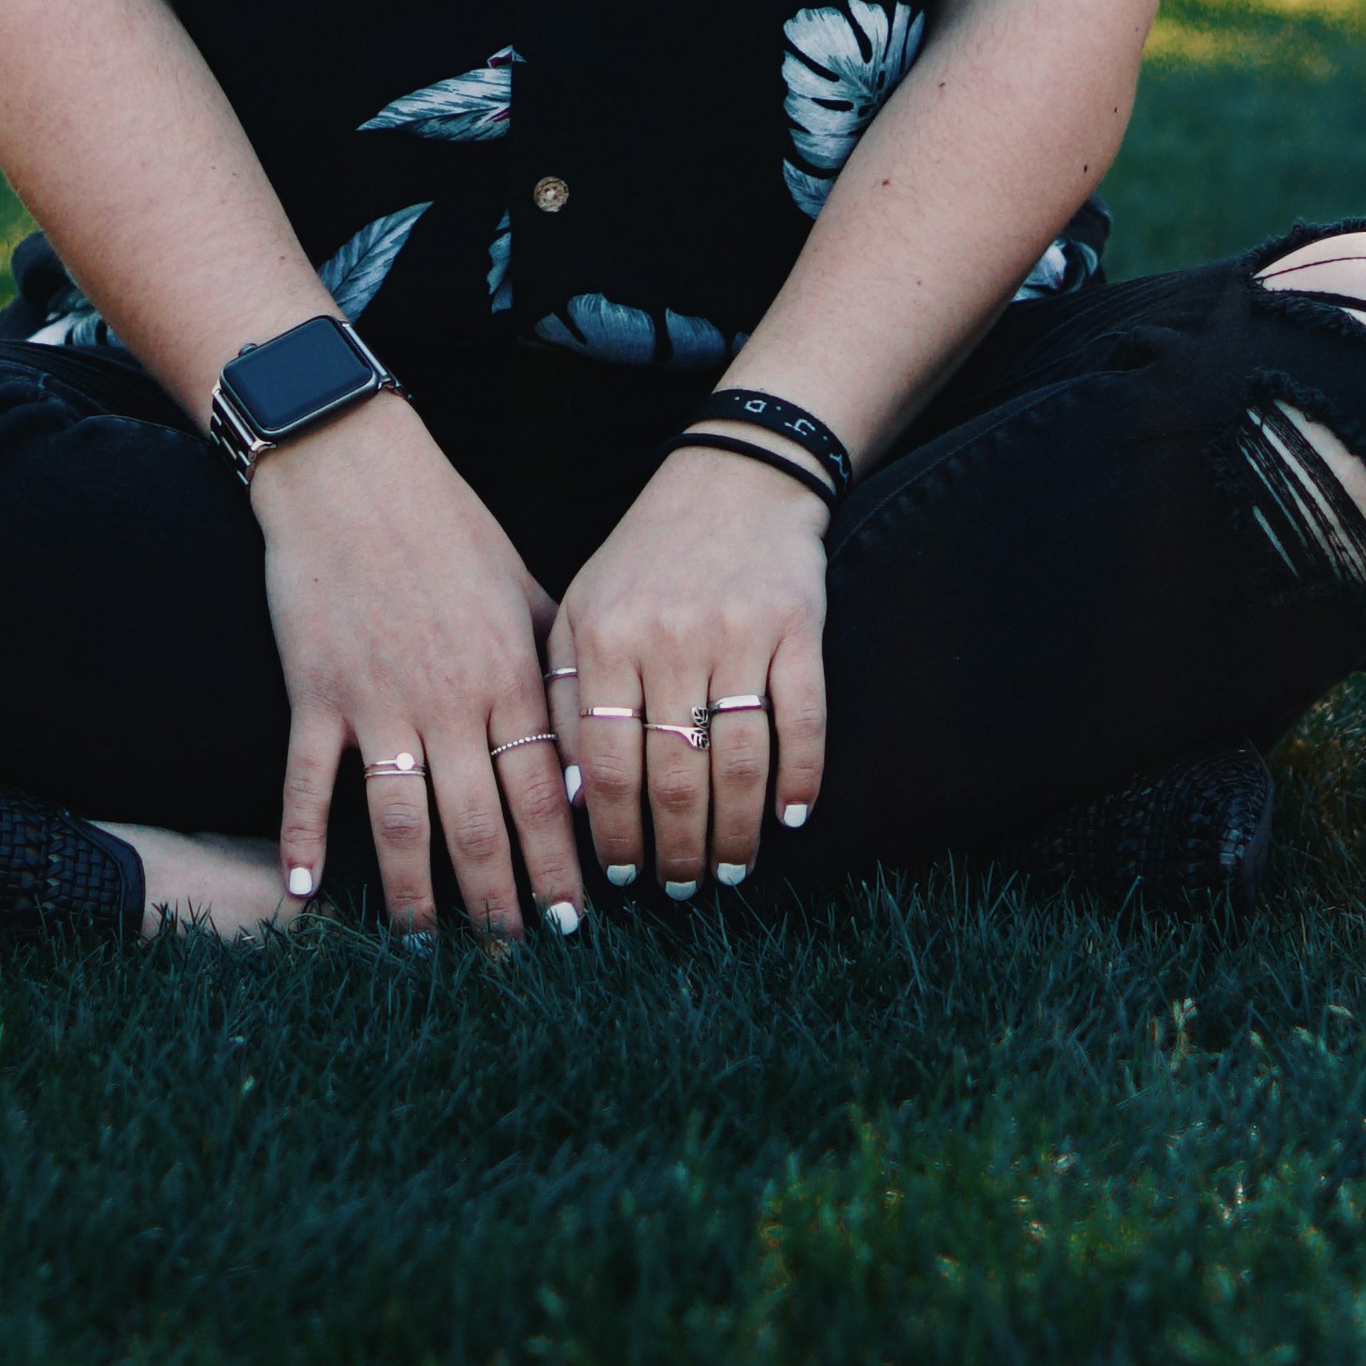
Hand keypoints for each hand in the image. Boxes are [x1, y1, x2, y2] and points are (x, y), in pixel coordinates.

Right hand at [250, 393, 588, 935]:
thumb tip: (590, 748)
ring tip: (429, 948)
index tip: (576, 922)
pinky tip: (305, 896)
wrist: (355, 472)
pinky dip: (302, 841)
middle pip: (479, 826)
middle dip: (500, 903)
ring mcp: (377, 701)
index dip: (560, 864)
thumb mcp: (524, 589)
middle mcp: (449, 700)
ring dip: (416, 894)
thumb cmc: (450, 528)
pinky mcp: (316, 693)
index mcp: (508, 676)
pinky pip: (308, 782)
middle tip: (514, 960)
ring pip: (401, 822)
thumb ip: (556, 671)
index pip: (545, 794)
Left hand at [550, 446, 829, 894]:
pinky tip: (790, 816)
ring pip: (737, 762)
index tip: (622, 876)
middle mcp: (668, 638)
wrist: (734, 476)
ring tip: (730, 871)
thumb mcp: (582, 609)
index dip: (615, 832)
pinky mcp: (797, 625)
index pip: (606, 763)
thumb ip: (563, 698)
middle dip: (678, 849)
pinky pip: (801, 720)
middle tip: (683, 889)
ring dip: (735, 832)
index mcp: (605, 636)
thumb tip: (571, 803)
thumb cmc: (646, 556)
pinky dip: (799, 777)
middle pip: (673, 776)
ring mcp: (737, 633)